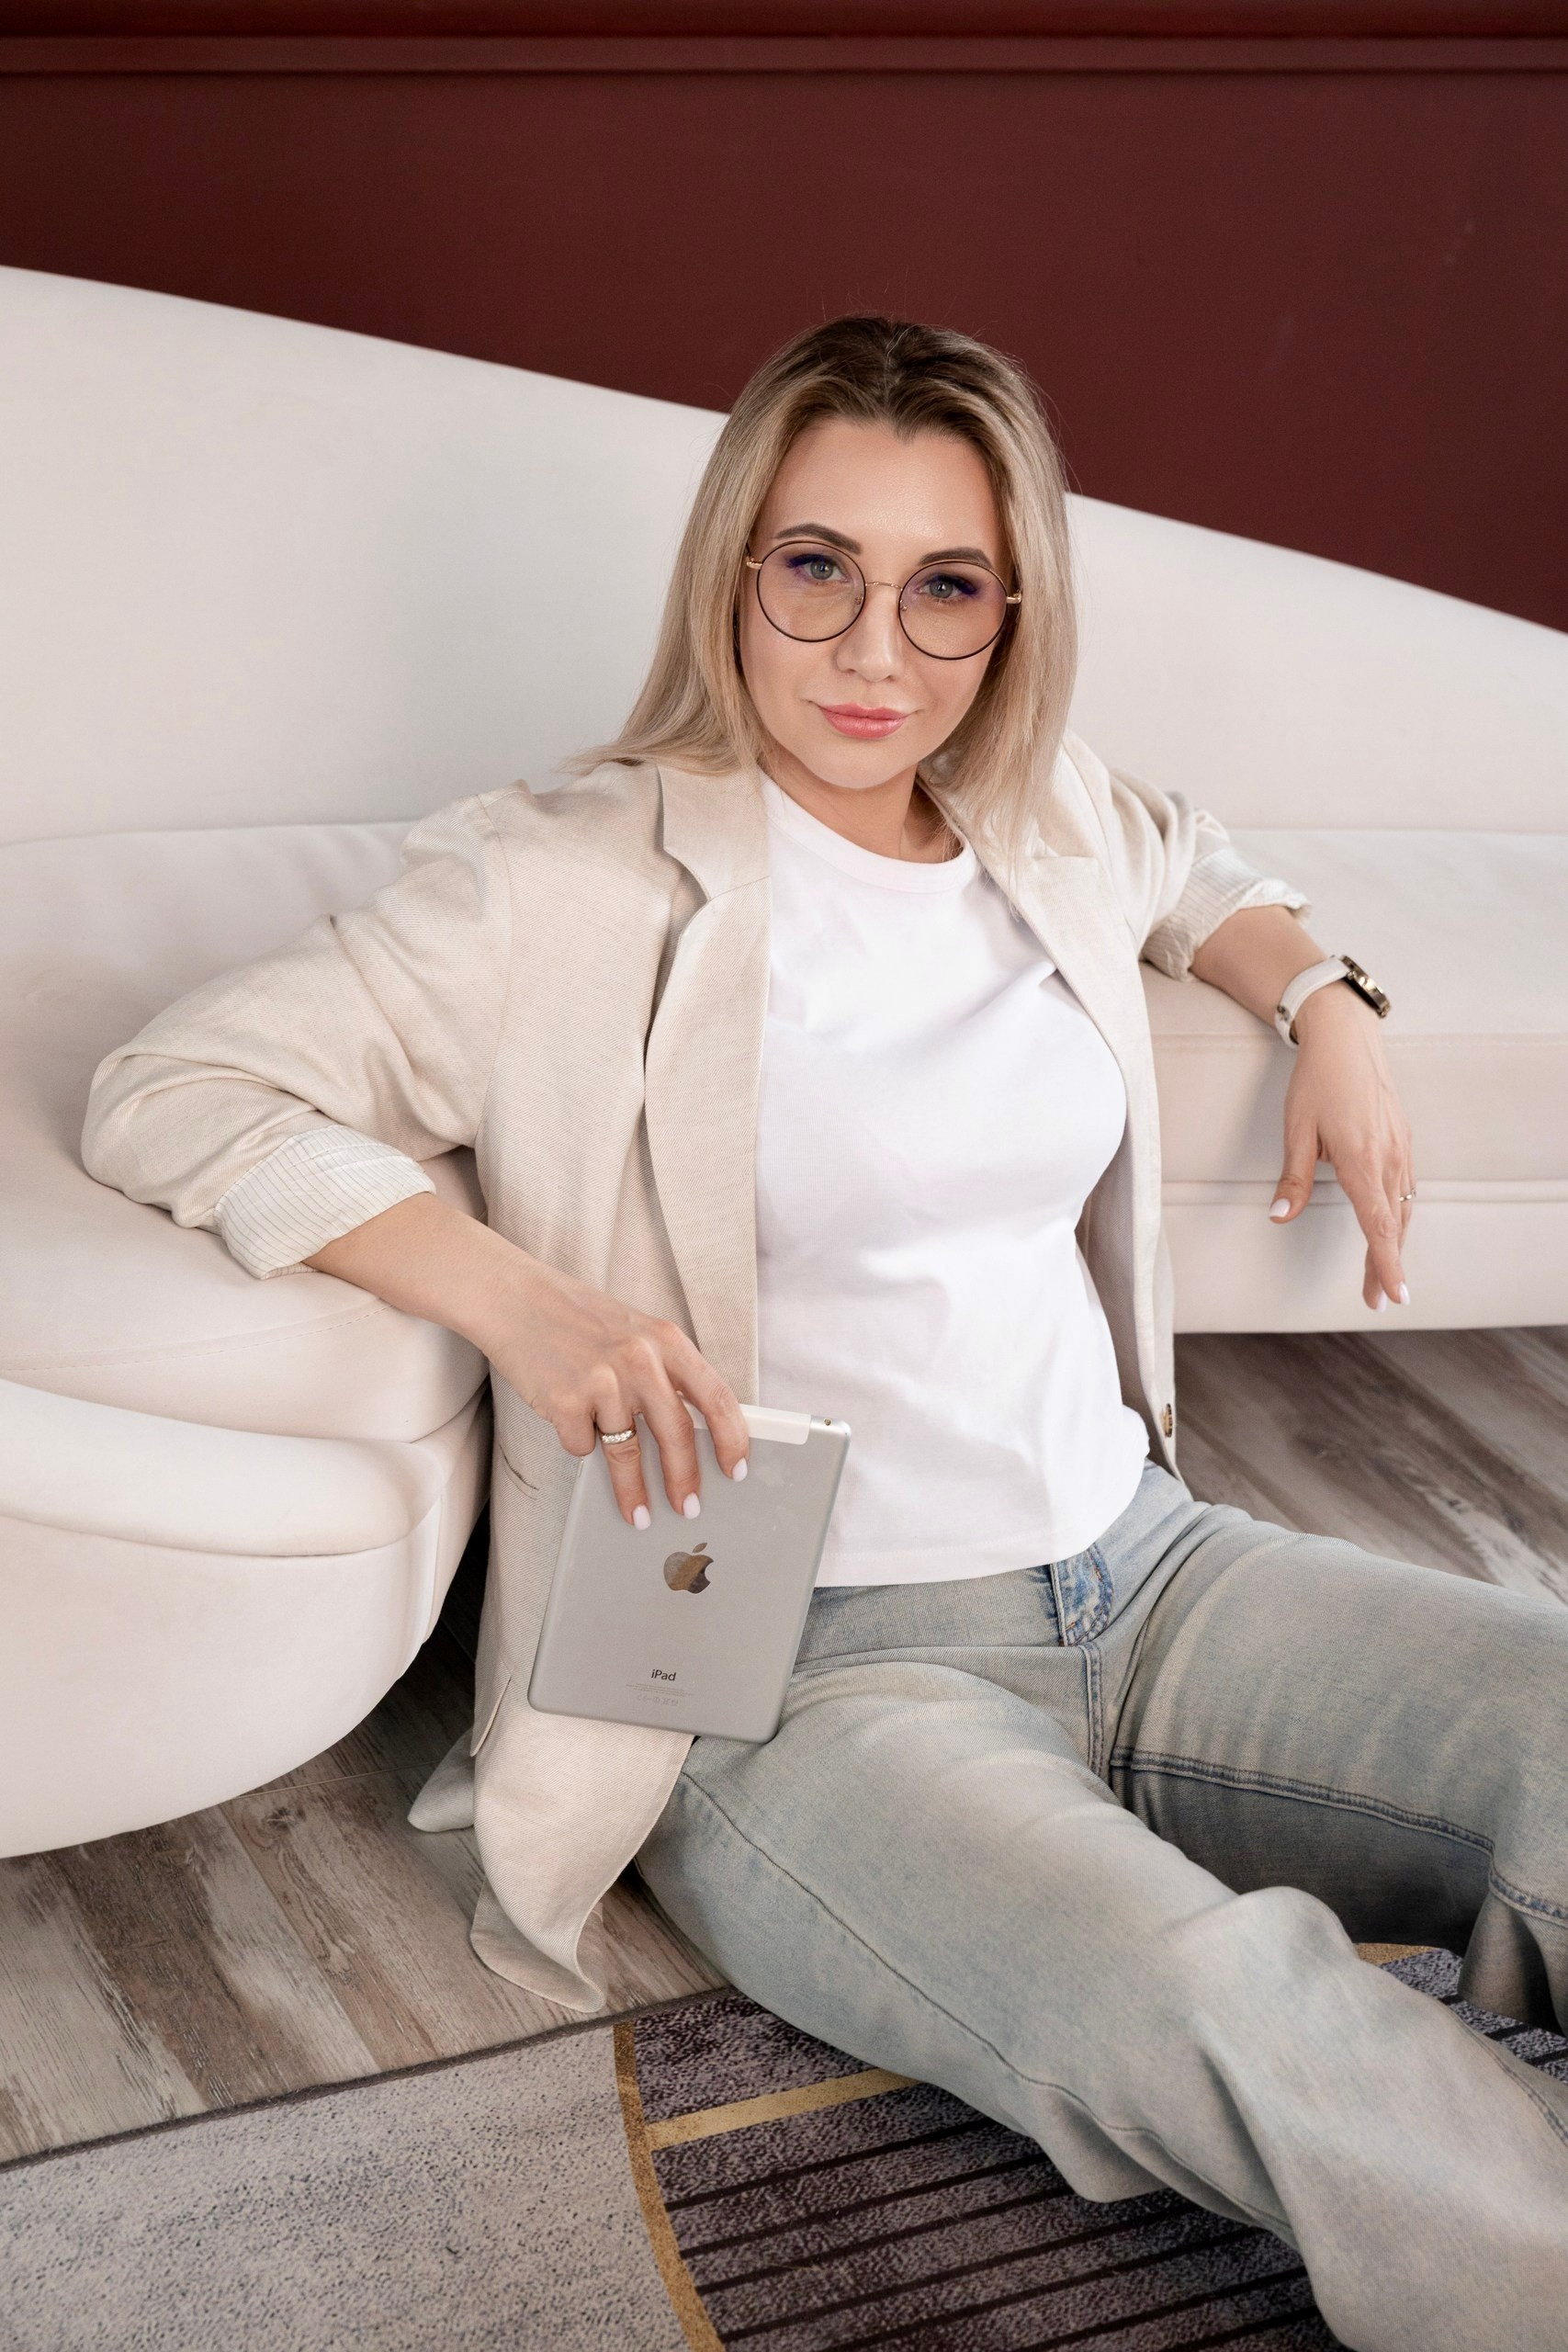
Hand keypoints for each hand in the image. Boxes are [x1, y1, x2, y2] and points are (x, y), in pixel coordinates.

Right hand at [473, 1254, 750, 1527]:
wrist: (515, 1299)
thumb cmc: (576, 1318)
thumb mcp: (636, 1331)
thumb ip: (665, 1371)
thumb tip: (691, 1429)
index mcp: (667, 1340)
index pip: (716, 1398)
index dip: (732, 1439)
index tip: (734, 1469)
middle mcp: (640, 1359)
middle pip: (677, 1434)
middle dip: (685, 1480)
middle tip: (689, 1508)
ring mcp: (603, 1381)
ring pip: (628, 1452)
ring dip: (634, 1491)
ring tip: (639, 1515)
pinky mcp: (566, 1401)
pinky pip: (582, 1445)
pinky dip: (579, 1443)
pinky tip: (570, 1422)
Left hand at [1269, 984, 1413, 1312]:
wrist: (1347, 1039)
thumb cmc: (1317, 1082)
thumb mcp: (1296, 1131)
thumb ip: (1293, 1180)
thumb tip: (1279, 1218)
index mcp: (1361, 1161)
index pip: (1377, 1226)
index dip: (1385, 1264)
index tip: (1394, 1296)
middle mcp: (1388, 1159)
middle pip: (1393, 1226)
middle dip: (1387, 1266)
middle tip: (1379, 1300)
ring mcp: (1401, 1150)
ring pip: (1402, 1210)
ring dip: (1394, 1244)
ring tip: (1384, 1276)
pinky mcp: (1403, 1141)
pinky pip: (1406, 1189)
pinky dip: (1399, 1217)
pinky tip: (1391, 1229)